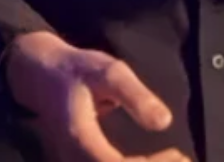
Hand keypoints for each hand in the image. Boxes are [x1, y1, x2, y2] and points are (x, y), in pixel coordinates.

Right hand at [5, 31, 192, 161]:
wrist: (39, 76)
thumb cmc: (77, 70)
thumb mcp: (109, 72)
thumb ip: (135, 96)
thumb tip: (164, 123)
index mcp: (81, 139)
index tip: (178, 155)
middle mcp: (75, 160)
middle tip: (184, 160)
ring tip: (178, 160)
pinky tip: (158, 160)